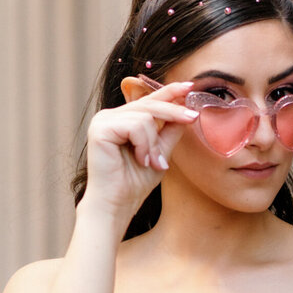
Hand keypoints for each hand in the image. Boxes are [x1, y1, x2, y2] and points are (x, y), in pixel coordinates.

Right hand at [79, 79, 196, 225]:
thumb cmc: (134, 183)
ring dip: (154, 143)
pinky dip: (144, 144)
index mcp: (122, 119)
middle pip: (149, 104)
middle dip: (174, 112)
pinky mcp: (99, 128)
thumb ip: (169, 131)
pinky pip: (135, 125)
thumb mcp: (160, 153)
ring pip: (145, 116)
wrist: (117, 205)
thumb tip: (187, 111)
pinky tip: (140, 159)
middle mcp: (110, 116)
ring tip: (150, 161)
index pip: (149, 100)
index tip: (190, 86)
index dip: (169, 92)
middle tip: (193, 118)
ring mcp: (103, 120)